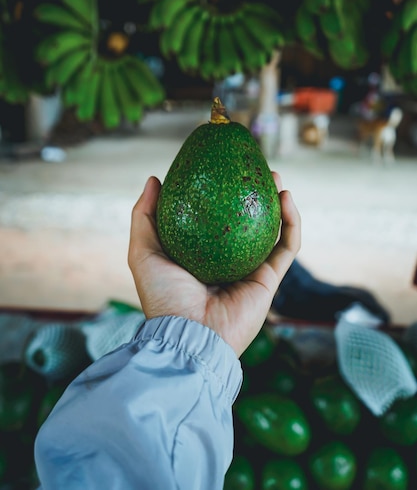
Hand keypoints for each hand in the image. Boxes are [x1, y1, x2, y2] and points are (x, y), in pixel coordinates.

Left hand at [128, 172, 300, 356]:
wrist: (187, 335)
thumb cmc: (163, 295)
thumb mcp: (144, 250)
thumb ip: (145, 215)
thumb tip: (154, 179)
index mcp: (202, 256)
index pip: (217, 220)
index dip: (224, 194)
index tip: (224, 169)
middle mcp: (229, 262)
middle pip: (248, 222)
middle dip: (255, 195)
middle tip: (255, 170)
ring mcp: (251, 271)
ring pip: (273, 231)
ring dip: (278, 203)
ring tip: (274, 178)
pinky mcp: (270, 280)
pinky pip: (287, 247)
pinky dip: (292, 223)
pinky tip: (286, 199)